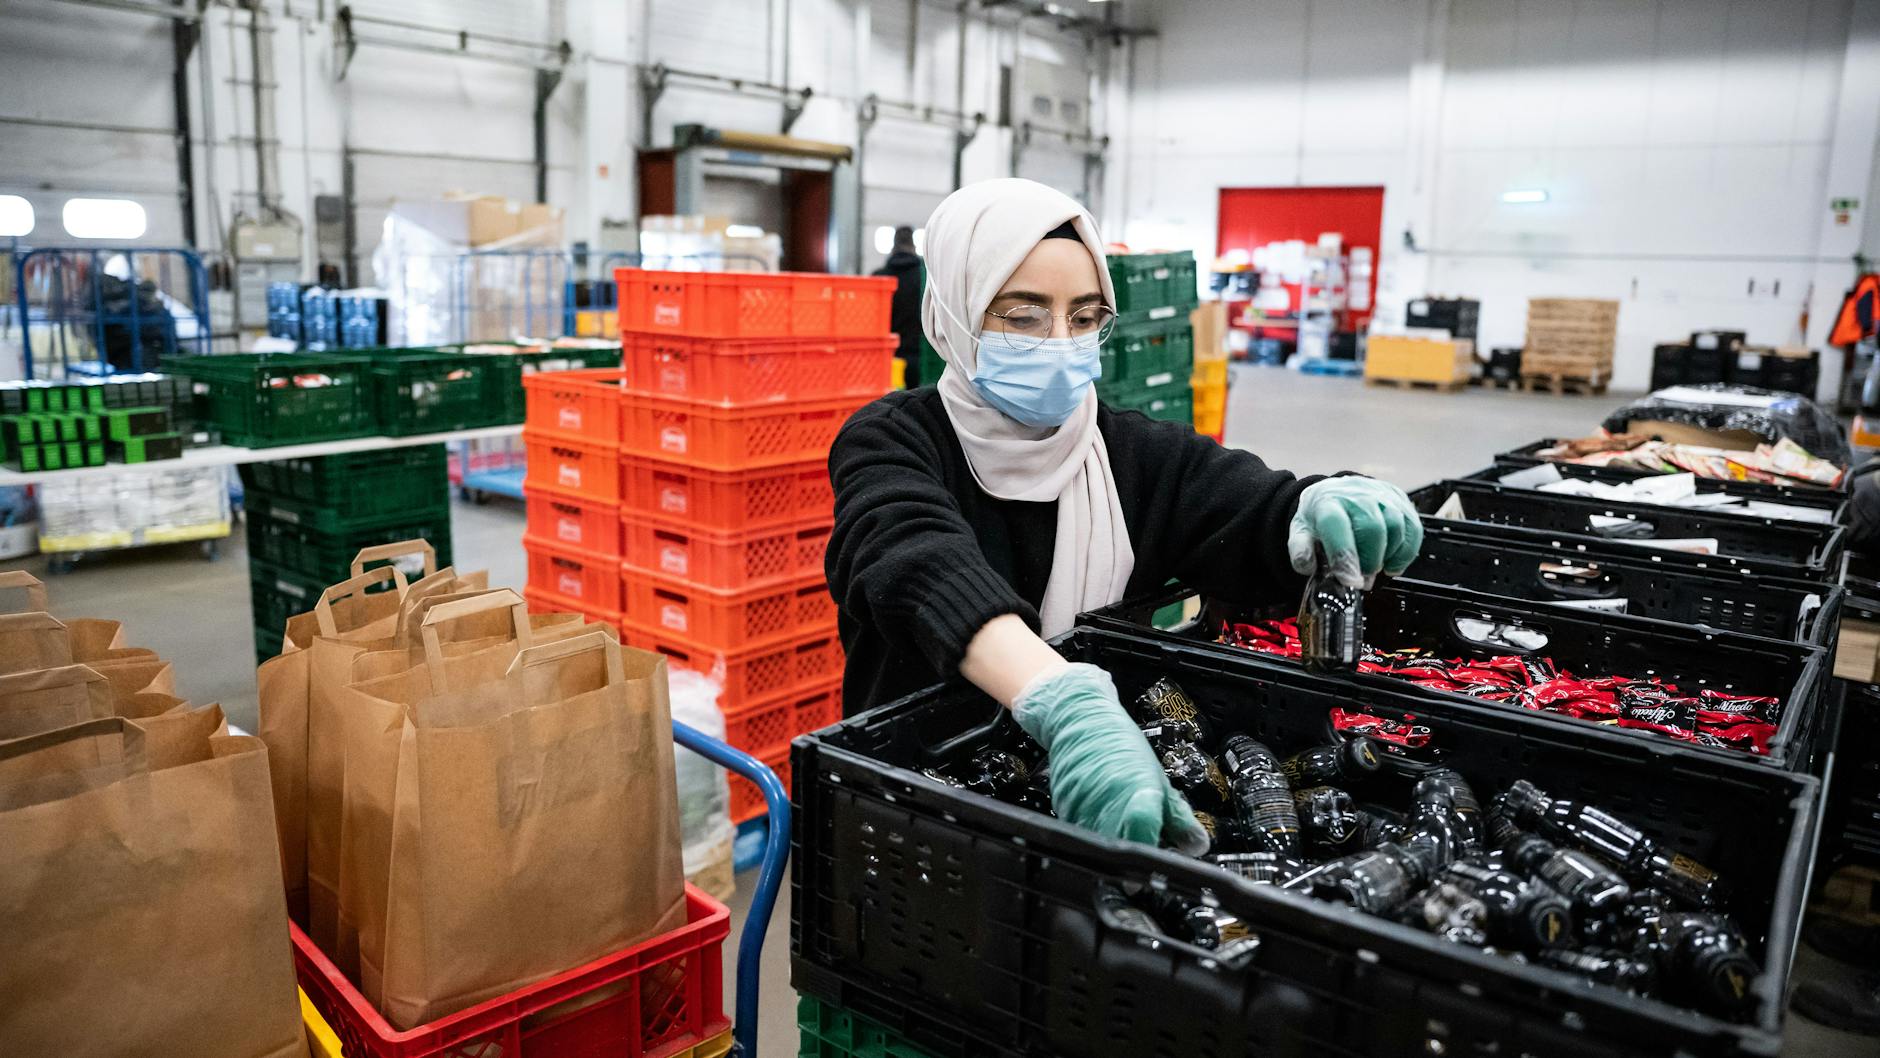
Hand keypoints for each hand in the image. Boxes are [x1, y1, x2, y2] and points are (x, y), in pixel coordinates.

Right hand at [1011, 663, 1208, 853]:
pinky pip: (1082, 833)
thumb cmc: (1120, 744)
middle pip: (1122, 851)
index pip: (1143, 841)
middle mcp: (1105, 806)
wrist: (1079, 719)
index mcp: (1136, 795)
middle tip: (1147, 844)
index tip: (1160, 858)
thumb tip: (1196, 845)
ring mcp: (1080, 811)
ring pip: (1101, 845)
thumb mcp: (1159, 777)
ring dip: (1115, 842)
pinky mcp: (1063, 811)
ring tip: (1123, 822)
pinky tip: (1103, 814)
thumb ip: (1178, 816)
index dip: (1153, 856)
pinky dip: (1095, 831)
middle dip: (1136, 857)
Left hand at [1287, 477, 1423, 588]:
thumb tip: (1307, 566)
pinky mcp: (1401, 501)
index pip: (1337, 524)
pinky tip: (1392, 564)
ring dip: (1388, 556)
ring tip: (1375, 570)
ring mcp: (1382, 495)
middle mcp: (1357, 494)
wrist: (1336, 493)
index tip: (1350, 581)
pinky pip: (1413, 528)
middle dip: (1370, 560)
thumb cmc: (1320, 517)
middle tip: (1363, 579)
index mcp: (1327, 502)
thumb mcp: (1301, 531)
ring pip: (1396, 526)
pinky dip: (1406, 552)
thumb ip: (1300, 550)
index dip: (1345, 554)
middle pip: (1372, 527)